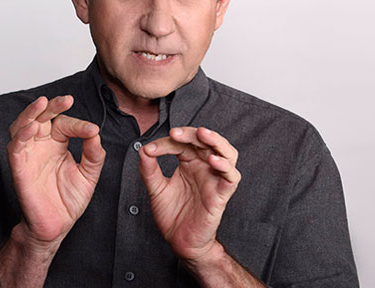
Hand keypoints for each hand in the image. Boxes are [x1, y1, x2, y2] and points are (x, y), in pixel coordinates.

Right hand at [7, 95, 104, 246]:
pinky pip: (15, 148)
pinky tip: (30, 128)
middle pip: (41, 117)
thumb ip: (94, 153)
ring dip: (31, 113)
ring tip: (43, 103)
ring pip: (22, 126)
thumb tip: (95, 133)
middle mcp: (41, 145)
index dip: (78, 125)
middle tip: (66, 99)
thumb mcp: (89, 174)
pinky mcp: (19, 168)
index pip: (65, 124)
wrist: (57, 226)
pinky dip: (20, 136)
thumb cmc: (69, 200)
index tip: (92, 132)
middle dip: (52, 106)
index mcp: (57, 143)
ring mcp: (29, 155)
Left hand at [138, 127, 240, 261]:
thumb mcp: (156, 189)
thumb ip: (149, 169)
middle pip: (207, 141)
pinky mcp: (221, 195)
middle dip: (193, 133)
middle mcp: (204, 167)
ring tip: (203, 134)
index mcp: (190, 162)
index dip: (168, 142)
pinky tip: (213, 160)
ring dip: (216, 141)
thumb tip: (143, 149)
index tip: (150, 149)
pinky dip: (225, 166)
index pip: (183, 143)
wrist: (180, 241)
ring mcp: (215, 179)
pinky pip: (231, 177)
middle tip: (176, 133)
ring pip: (228, 153)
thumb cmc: (172, 214)